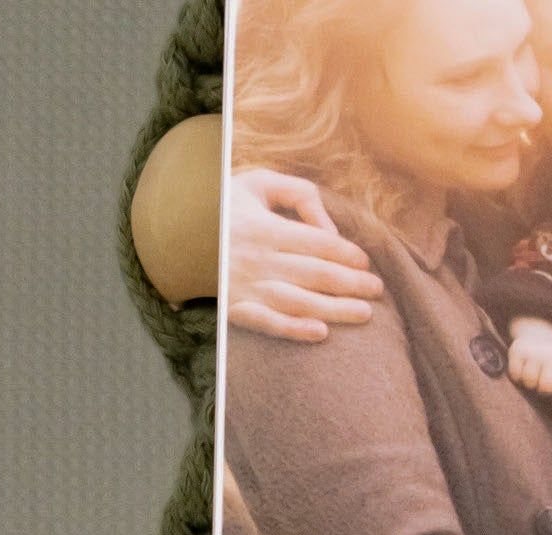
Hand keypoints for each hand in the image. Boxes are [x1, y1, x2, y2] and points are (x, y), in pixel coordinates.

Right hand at [226, 166, 383, 341]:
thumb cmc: (223, 204)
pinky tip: (320, 334)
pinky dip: (295, 330)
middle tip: (378, 291)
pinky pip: (268, 324)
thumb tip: (329, 228)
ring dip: (335, 310)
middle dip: (351, 283)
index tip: (367, 262)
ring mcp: (247, 288)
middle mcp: (260, 259)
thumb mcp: (258, 182)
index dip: (347, 253)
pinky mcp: (235, 311)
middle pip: (316, 274)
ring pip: (300, 302)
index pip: (318, 243)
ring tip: (364, 314)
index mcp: (267, 227)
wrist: (173, 234)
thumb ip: (298, 194)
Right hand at [504, 317, 551, 421]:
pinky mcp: (518, 350)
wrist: (537, 330)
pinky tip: (521, 369)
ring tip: (531, 374)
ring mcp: (534, 351)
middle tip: (540, 384)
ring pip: (530, 381)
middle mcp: (551, 355)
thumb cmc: (551, 359)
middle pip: (546, 386)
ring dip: (529, 383)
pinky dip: (517, 377)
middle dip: (542, 390)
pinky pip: (516, 375)